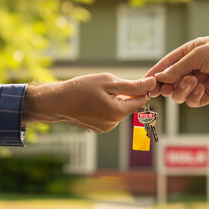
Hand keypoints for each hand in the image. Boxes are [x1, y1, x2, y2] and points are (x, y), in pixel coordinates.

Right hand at [22, 73, 155, 131]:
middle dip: (124, 94)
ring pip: (119, 109)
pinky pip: (110, 114)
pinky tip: (93, 101)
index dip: (139, 89)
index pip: (142, 101)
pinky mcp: (98, 128)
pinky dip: (106, 106)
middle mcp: (114, 123)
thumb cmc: (80, 89)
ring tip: (97, 93)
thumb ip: (132, 85)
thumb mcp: (108, 82)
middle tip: (107, 86)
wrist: (55, 102)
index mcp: (118, 112)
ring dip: (114, 99)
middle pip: (130, 105)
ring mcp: (105, 127)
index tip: (128, 81)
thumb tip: (152, 83)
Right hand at [145, 36, 208, 106]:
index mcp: (188, 53)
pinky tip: (202, 90)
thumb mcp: (198, 55)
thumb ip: (178, 67)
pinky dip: (195, 97)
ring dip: (183, 90)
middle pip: (170, 82)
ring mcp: (199, 82)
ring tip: (194, 83)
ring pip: (180, 93)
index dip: (155, 74)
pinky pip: (193, 101)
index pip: (166, 64)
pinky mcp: (208, 94)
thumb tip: (161, 77)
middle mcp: (191, 68)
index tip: (145, 83)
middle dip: (167, 86)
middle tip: (164, 89)